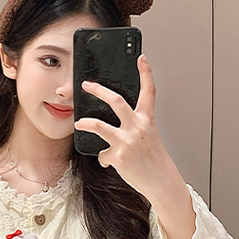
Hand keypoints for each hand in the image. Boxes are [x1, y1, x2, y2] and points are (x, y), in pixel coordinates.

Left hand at [74, 54, 177, 198]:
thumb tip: (114, 122)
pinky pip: (103, 155)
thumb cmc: (153, 159)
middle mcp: (137, 127)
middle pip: (115, 101)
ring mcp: (127, 141)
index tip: (141, 58)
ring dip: (85, 123)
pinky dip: (104, 159)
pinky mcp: (118, 156)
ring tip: (79, 124)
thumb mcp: (149, 136)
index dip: (146, 73)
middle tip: (87, 85)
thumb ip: (134, 125)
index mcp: (146, 120)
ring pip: (99, 126)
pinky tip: (108, 162)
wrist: (160, 180)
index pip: (149, 91)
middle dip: (98, 90)